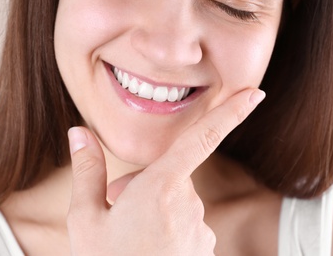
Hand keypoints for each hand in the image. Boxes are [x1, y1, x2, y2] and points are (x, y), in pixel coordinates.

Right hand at [67, 89, 264, 254]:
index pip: (202, 139)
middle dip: (142, 183)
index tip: (254, 93)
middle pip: (168, 174)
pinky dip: (166, 223)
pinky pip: (185, 220)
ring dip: (153, 204)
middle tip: (115, 209)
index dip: (230, 112)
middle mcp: (188, 204)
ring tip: (129, 233)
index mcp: (160, 188)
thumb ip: (87, 170)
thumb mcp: (84, 218)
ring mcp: (199, 228)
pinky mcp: (203, 244)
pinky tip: (147, 244)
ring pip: (176, 198)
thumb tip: (79, 133)